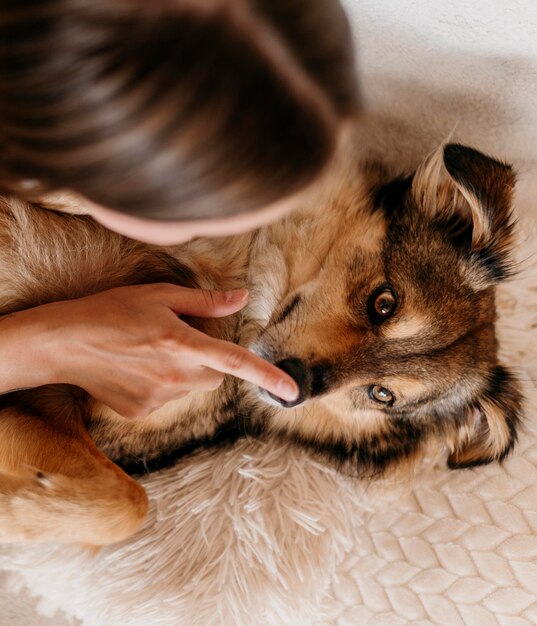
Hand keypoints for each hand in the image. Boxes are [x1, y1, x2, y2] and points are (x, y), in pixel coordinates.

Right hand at [19, 283, 298, 418]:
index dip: (268, 376)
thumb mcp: (159, 295)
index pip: (236, 362)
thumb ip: (205, 302)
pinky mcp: (141, 412)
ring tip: (149, 351)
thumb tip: (242, 297)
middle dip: (208, 360)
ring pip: (191, 387)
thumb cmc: (111, 310)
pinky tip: (136, 368)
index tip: (292, 392)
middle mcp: (174, 376)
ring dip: (183, 371)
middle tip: (177, 338)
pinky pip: (167, 398)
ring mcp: (157, 398)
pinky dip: (161, 385)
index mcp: (182, 343)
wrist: (64, 342)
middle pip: (215, 375)